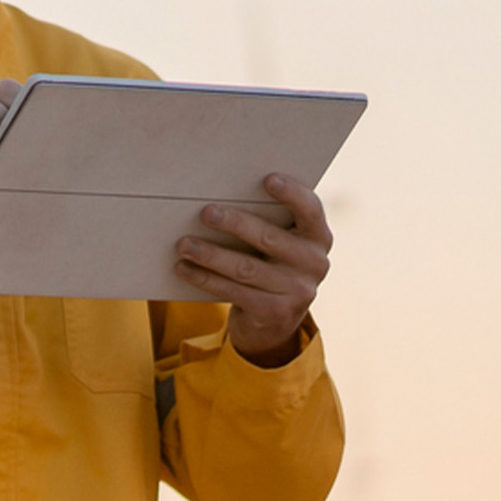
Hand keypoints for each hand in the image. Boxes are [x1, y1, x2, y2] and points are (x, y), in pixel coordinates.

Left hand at [181, 173, 332, 366]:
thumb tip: (220, 195)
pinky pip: (233, 291)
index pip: (311, 210)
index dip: (292, 194)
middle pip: (269, 238)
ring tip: (184, 244)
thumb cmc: (270, 263)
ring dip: (210, 254)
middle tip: (206, 212)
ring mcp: (297, 292)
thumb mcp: (280, 243)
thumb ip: (268, 220)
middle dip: (235, 223)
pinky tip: (183, 268)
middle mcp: (314, 263)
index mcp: (318, 237)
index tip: (268, 179)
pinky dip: (204, 278)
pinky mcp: (274, 313)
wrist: (274, 321)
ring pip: (246, 268)